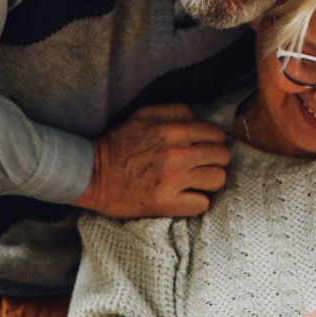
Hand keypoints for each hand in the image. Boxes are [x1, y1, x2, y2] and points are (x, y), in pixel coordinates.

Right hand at [72, 105, 229, 217]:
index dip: (213, 141)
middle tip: (202, 165)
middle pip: (223, 157)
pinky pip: (202, 204)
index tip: (204, 148)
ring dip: (209, 182)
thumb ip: (176, 112)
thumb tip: (201, 120)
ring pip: (218, 180)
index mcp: (173, 129)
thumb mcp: (145, 114)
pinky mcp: (166, 203)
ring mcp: (173, 180)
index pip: (217, 134)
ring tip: (196, 182)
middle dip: (215, 160)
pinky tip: (185, 197)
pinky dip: (196, 202)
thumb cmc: (120, 142)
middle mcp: (177, 153)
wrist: (93, 174)